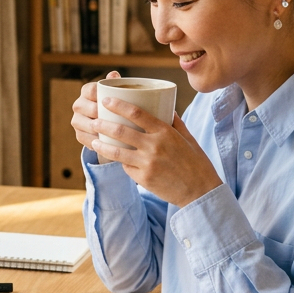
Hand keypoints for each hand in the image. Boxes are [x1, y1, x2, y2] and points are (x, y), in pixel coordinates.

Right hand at [71, 71, 117, 150]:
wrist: (112, 123)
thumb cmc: (118, 105)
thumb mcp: (119, 94)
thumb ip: (117, 84)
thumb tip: (114, 74)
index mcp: (87, 91)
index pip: (89, 90)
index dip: (97, 94)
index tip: (110, 101)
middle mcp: (79, 104)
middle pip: (81, 106)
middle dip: (94, 112)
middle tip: (109, 117)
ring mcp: (77, 120)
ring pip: (80, 123)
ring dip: (93, 128)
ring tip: (107, 132)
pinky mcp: (79, 134)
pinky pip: (83, 138)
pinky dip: (93, 141)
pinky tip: (104, 144)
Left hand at [87, 96, 222, 207]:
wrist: (200, 192)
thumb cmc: (196, 163)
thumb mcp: (188, 138)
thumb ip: (175, 122)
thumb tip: (166, 108)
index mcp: (165, 132)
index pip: (136, 113)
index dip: (118, 105)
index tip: (106, 100)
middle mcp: (154, 146)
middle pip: (120, 131)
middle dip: (103, 124)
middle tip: (94, 120)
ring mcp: (147, 163)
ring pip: (116, 151)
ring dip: (101, 144)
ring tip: (93, 140)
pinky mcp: (143, 178)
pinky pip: (126, 167)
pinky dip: (121, 162)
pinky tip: (116, 159)